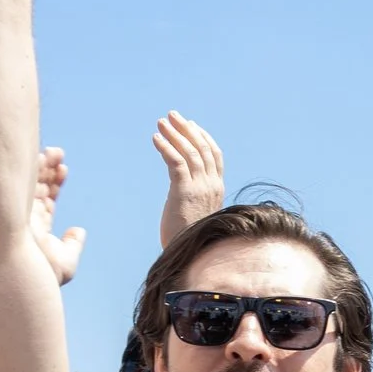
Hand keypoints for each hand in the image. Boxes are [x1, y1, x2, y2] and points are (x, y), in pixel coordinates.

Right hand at [29, 147, 86, 285]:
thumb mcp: (64, 266)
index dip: (54, 184)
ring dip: (41, 165)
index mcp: (36, 229)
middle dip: (47, 170)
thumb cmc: (39, 277)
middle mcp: (24, 218)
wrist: (19, 278)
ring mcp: (16, 212)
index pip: (45, 200)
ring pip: (28, 182)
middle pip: (35, 188)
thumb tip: (78, 231)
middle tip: (58, 154)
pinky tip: (44, 156)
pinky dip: (33, 168)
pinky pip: (21, 181)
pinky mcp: (11, 205)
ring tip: (54, 151)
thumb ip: (72, 248)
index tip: (64, 169)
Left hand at [153, 111, 225, 247]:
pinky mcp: (185, 192)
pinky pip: (176, 163)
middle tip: (172, 115)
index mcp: (217, 188)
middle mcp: (212, 185)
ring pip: (190, 152)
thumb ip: (195, 198)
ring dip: (174, 134)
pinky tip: (155, 139)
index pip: (214, 155)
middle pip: (202, 148)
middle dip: (187, 129)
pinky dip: (166, 148)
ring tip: (161, 122)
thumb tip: (184, 192)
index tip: (191, 125)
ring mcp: (200, 188)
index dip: (203, 137)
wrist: (192, 256)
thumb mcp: (196, 213)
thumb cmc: (191, 239)